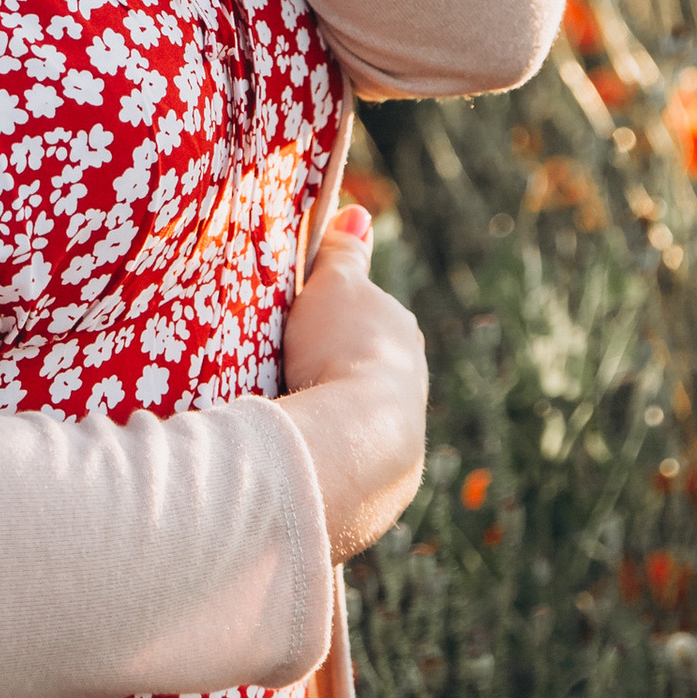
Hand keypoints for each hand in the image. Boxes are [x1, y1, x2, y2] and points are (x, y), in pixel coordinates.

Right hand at [279, 210, 427, 562]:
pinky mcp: (382, 484)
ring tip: (287, 419)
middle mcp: (412, 383)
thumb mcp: (333, 287)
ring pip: (357, 416)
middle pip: (363, 368)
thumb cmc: (341, 351)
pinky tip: (298, 456)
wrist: (357, 438)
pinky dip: (326, 453)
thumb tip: (358, 213)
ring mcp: (401, 435)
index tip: (299, 330)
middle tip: (284, 372)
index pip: (367, 320)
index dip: (332, 322)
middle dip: (332, 370)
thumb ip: (343, 253)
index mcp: (401, 334)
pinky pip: (348, 458)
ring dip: (330, 415)